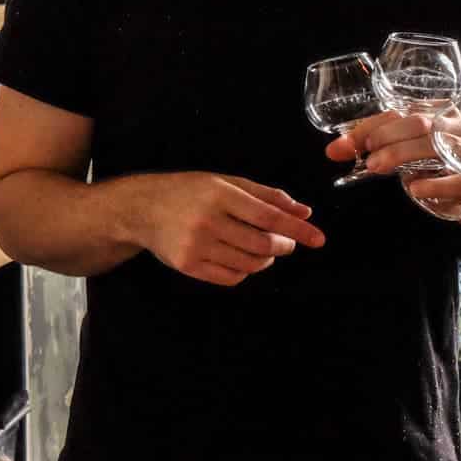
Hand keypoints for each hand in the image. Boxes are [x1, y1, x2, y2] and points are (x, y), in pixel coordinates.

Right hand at [128, 173, 325, 286]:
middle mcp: (207, 220)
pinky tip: (239, 258)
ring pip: (249, 264)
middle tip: (285, 243)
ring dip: (264, 259)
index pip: (268, 216)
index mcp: (218, 194)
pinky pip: (231, 277)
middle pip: (262, 244)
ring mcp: (196, 246)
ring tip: (261, 249)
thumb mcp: (224, 182)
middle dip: (283, 246)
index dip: (296, 229)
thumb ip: (265, 196)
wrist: (141, 209)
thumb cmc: (187, 191)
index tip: (318, 239)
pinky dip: (244, 271)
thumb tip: (304, 212)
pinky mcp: (188, 266)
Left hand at [324, 112, 460, 225]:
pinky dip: (434, 184)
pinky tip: (414, 189)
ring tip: (376, 168)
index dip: (368, 127)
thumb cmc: (441, 167)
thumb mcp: (408, 153)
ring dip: (400, 155)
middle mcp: (457, 128)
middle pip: (419, 123)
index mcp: (438, 114)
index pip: (399, 113)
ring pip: (436, 146)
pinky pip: (459, 180)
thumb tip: (334, 149)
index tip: (344, 145)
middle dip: (385, 138)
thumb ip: (375, 147)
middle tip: (364, 156)